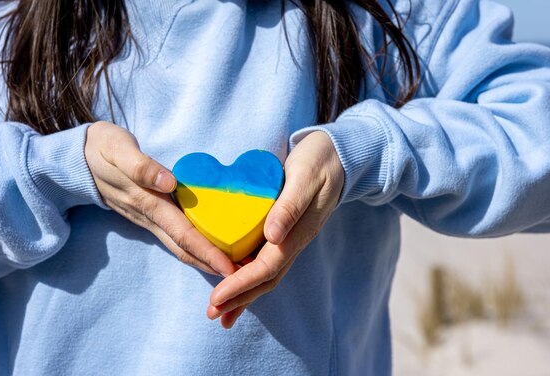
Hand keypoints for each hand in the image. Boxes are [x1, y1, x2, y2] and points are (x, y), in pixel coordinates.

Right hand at [84, 121, 236, 276]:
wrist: (75, 159)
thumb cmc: (102, 149)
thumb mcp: (117, 150)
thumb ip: (141, 166)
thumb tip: (168, 182)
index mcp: (147, 202)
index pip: (182, 233)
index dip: (206, 252)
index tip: (229, 268)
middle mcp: (149, 216)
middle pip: (183, 248)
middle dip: (211, 265)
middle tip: (243, 277)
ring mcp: (147, 219)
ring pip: (178, 246)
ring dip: (204, 260)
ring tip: (233, 269)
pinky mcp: (147, 215)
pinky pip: (174, 236)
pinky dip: (194, 247)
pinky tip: (212, 248)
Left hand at [206, 131, 343, 327]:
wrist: (337, 156)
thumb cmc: (319, 162)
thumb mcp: (305, 177)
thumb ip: (290, 206)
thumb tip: (273, 236)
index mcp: (299, 231)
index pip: (267, 266)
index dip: (242, 283)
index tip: (218, 296)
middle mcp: (294, 241)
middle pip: (265, 279)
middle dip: (238, 298)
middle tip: (212, 313)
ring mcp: (290, 239)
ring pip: (265, 275)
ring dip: (243, 295)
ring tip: (219, 310)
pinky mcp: (285, 233)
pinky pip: (266, 261)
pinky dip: (249, 278)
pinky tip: (234, 284)